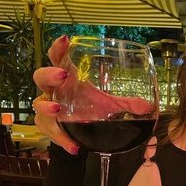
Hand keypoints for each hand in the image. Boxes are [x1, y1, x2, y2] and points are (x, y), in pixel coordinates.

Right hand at [33, 36, 154, 154]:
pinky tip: (74, 147)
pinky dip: (61, 139)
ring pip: (38, 104)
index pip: (58, 58)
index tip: (65, 39)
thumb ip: (126, 104)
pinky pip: (49, 131)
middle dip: (49, 75)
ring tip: (58, 110)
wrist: (81, 133)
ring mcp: (48, 108)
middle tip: (62, 76)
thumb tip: (148, 106)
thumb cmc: (90, 109)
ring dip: (47, 107)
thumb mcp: (108, 104)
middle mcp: (54, 91)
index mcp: (68, 77)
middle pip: (41, 77)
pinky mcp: (49, 127)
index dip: (58, 48)